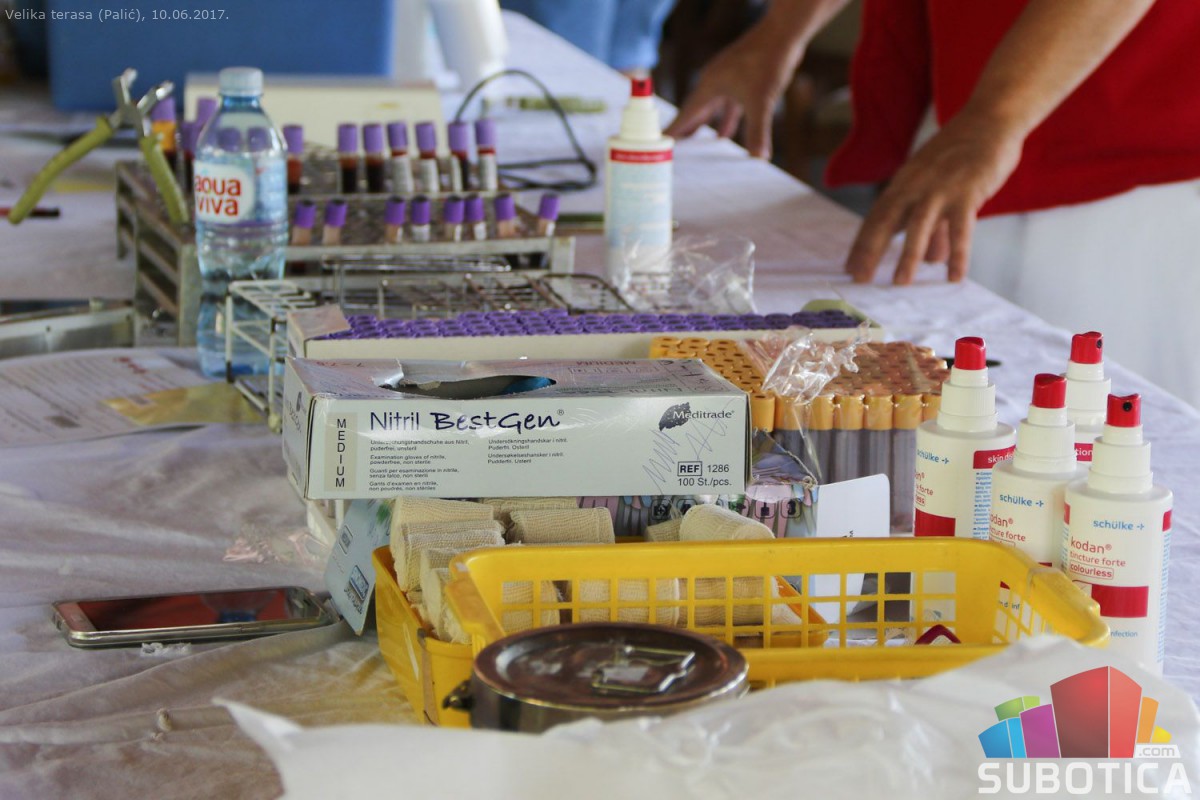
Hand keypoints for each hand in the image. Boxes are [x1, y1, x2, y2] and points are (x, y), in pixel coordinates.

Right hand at [665, 22, 805, 157]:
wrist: (782, 34)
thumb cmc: (767, 63)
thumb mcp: (761, 102)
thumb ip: (757, 131)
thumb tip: (759, 158)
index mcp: (710, 85)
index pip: (687, 112)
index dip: (676, 128)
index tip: (662, 141)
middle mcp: (714, 80)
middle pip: (696, 109)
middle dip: (687, 128)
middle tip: (676, 146)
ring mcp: (728, 77)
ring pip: (712, 106)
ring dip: (706, 124)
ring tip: (698, 142)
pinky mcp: (742, 75)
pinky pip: (728, 101)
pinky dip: (726, 117)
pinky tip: (727, 132)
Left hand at [844, 112, 1022, 283]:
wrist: (991, 118)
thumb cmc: (963, 155)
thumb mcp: (939, 188)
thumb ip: (935, 227)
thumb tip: (932, 260)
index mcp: (904, 183)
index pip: (877, 216)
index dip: (862, 243)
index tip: (849, 268)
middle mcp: (916, 184)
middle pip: (887, 220)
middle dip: (871, 250)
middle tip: (860, 279)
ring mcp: (941, 187)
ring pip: (919, 224)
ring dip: (908, 255)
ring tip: (899, 282)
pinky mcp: (968, 190)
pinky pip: (961, 227)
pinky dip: (958, 253)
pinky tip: (954, 276)